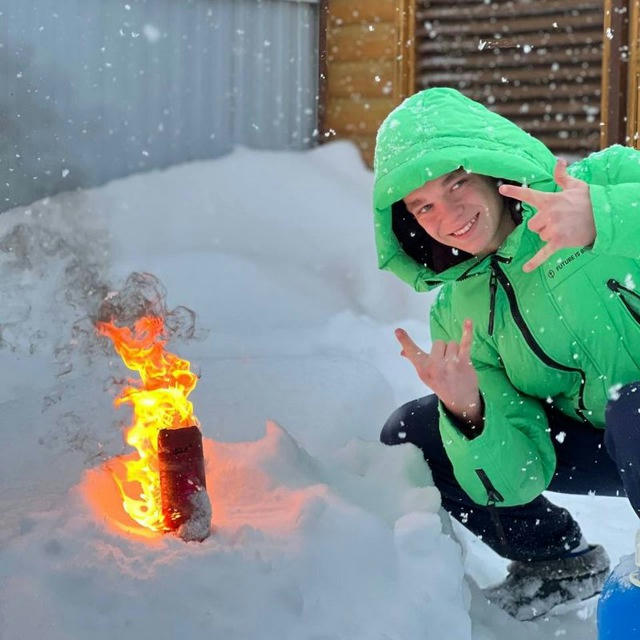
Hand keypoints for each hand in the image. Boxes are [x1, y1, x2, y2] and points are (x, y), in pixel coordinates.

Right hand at [395, 319, 480, 424]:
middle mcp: (435, 366)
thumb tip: (402, 351)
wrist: (460, 400)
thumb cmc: (441, 384)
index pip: (412, 352)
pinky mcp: (464, 362)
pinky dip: (467, 332)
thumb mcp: (424, 375)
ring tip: (455, 364)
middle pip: (438, 342)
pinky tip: (468, 322)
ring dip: (455, 351)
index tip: (398, 331)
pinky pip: (465, 343)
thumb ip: (414, 360)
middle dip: (443, 350)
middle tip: (446, 364)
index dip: (405, 341)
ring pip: (451, 343)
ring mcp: (450, 364)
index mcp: (423, 369)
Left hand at [498, 157, 595, 272]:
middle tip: (558, 222)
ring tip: (565, 229)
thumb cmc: (588, 201)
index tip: (502, 189)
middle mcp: (548, 214)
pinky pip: (543, 254)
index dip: (514, 191)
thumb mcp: (576, 185)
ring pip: (540, 236)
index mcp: (549, 200)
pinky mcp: (558, 241)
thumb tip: (559, 162)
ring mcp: (552, 228)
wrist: (604, 216)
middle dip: (541, 226)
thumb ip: (562, 176)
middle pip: (532, 225)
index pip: (528, 194)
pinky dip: (535, 262)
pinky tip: (526, 269)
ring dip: (549, 235)